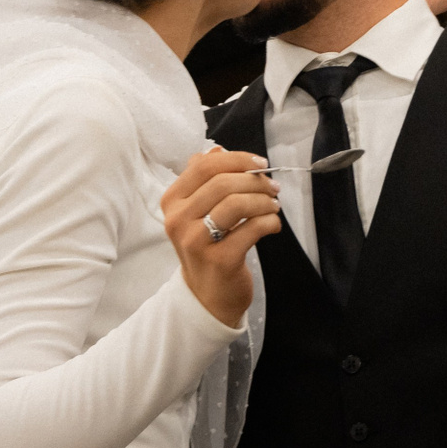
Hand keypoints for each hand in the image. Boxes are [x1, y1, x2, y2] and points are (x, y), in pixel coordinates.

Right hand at [163, 148, 280, 327]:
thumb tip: (218, 150)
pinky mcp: (219, 260)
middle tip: (273, 188)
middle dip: (255, 181)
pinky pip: (252, 228)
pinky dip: (269, 221)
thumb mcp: (196, 213)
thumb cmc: (206, 248)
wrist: (206, 297)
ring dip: (263, 200)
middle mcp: (178, 220)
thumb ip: (204, 181)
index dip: (237, 159)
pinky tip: (272, 225)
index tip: (260, 164)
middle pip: (222, 183)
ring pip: (237, 203)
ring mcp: (197, 241)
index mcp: (172, 202)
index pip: (204, 166)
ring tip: (274, 205)